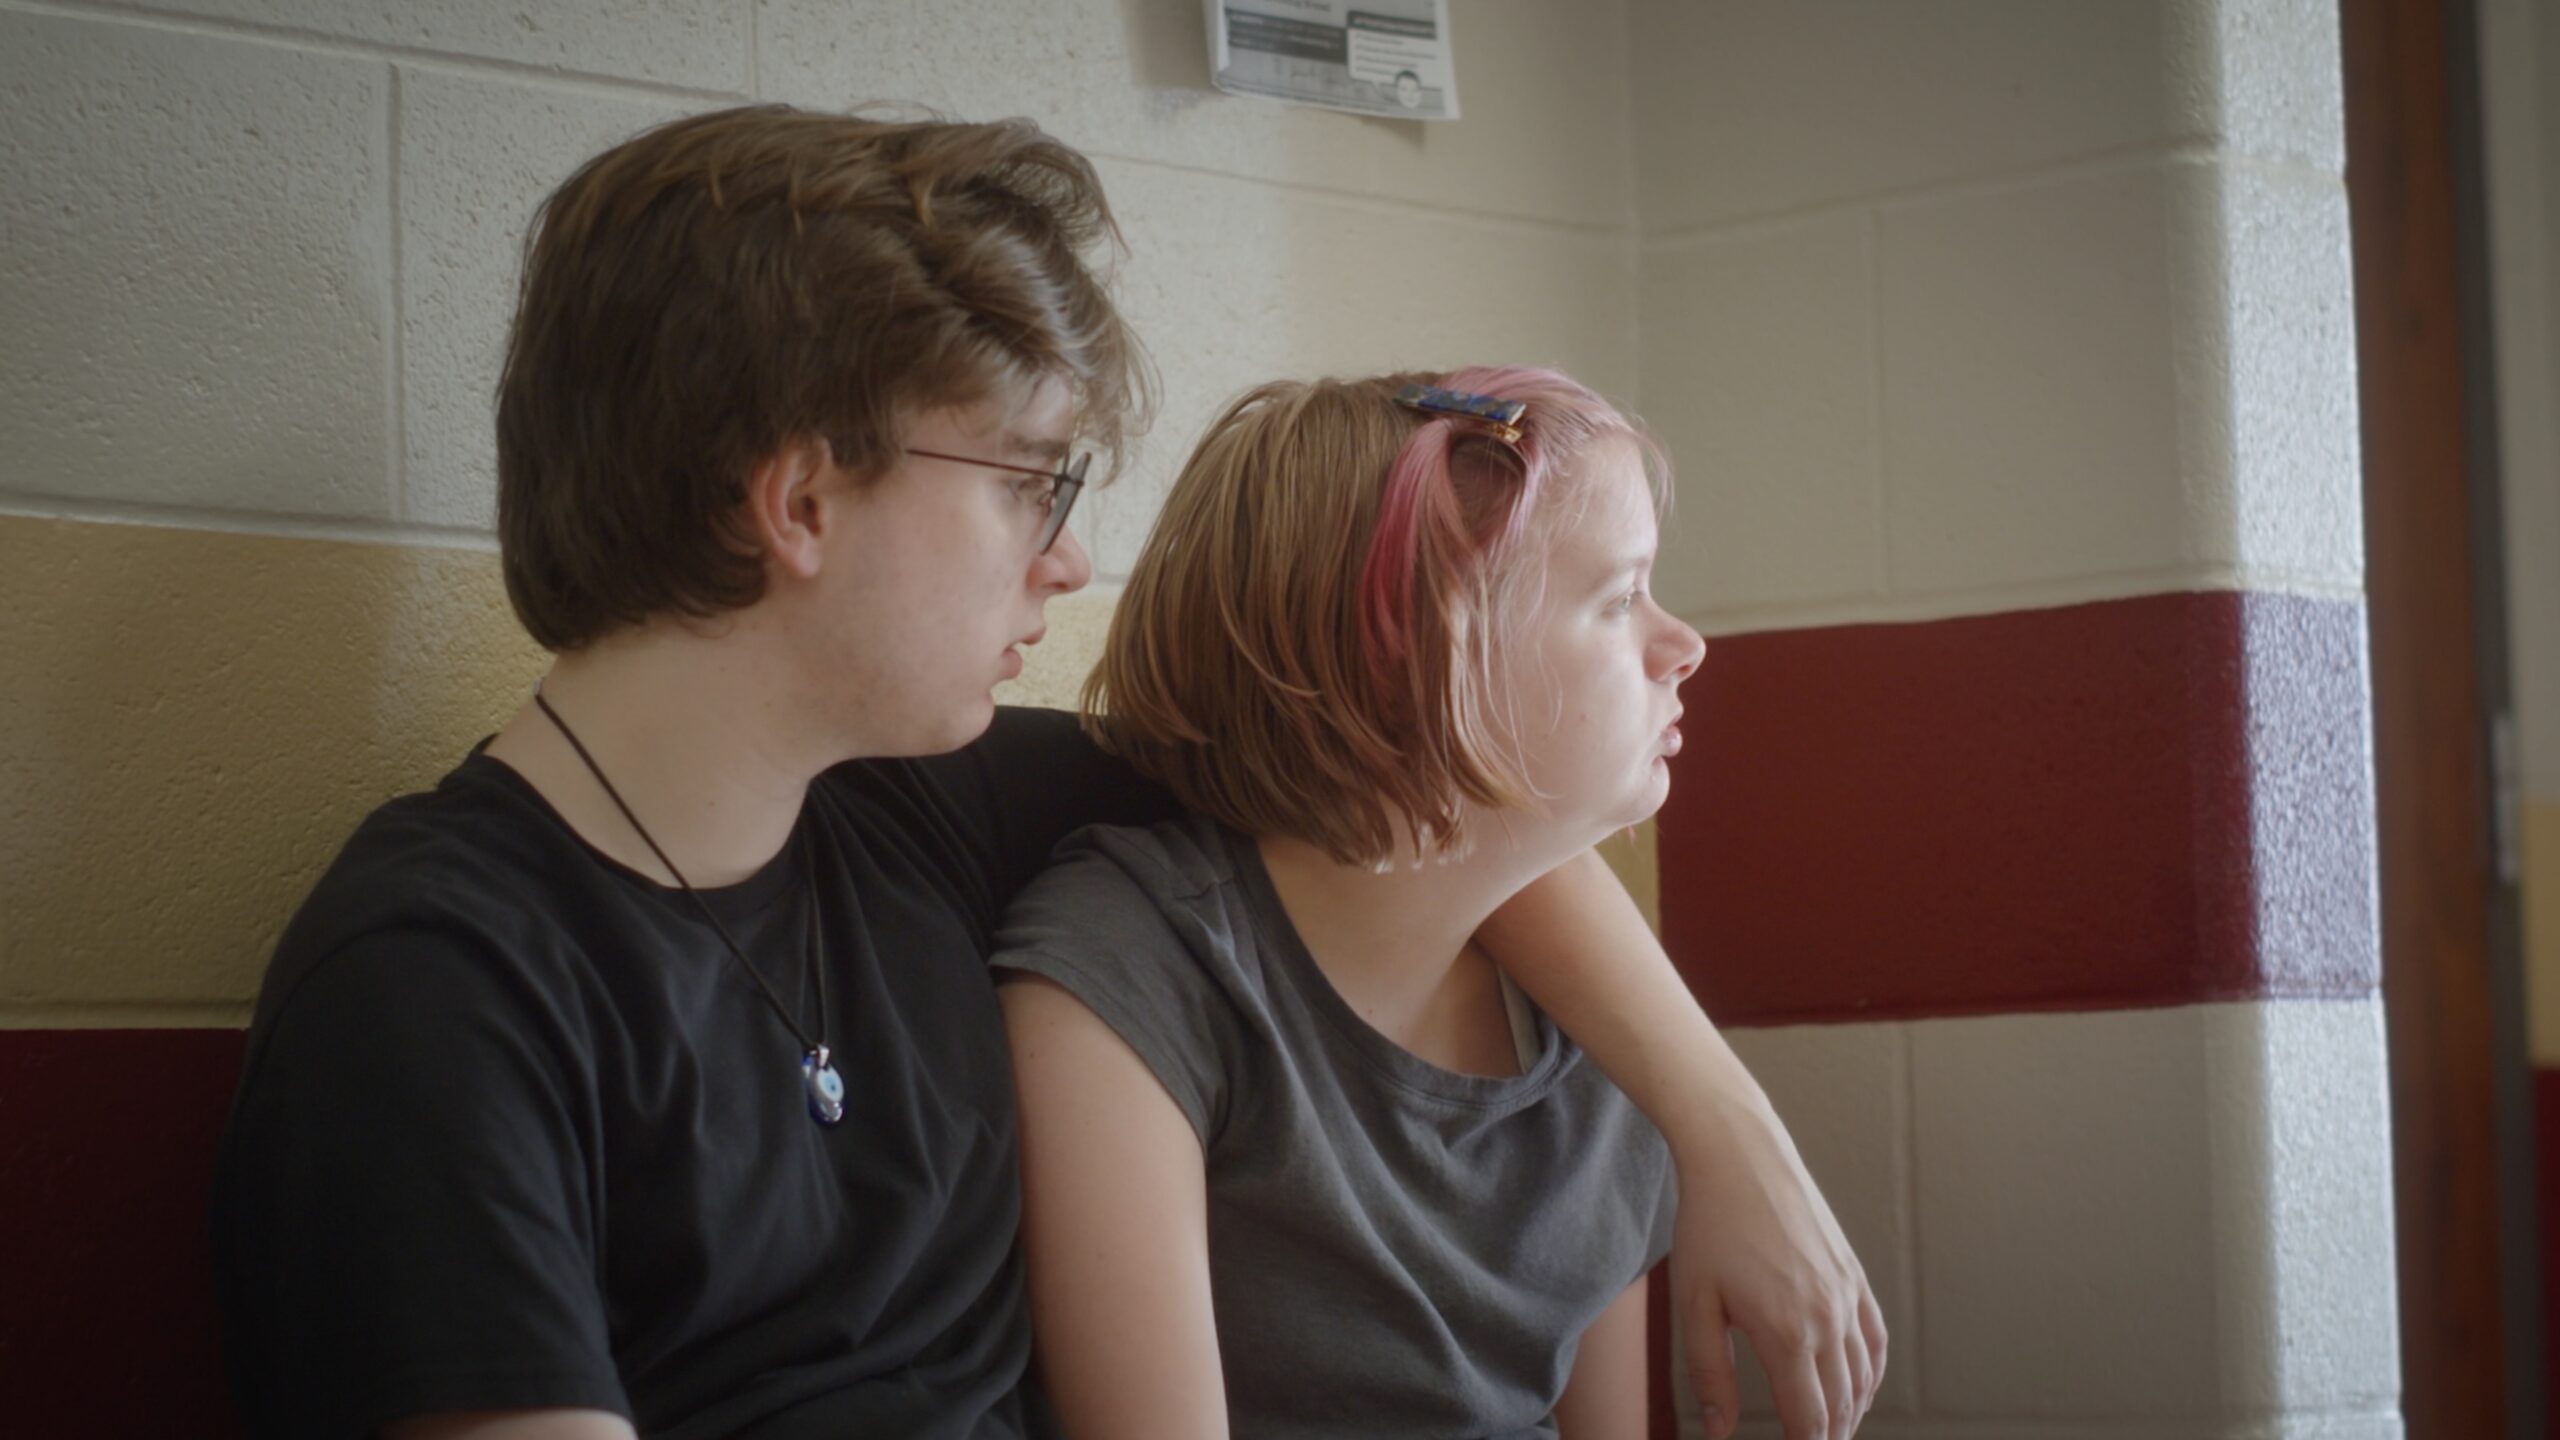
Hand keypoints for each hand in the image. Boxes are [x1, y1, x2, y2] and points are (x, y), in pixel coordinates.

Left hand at [1669, 1099, 1884, 1439]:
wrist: (1740, 1156)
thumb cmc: (1709, 1225)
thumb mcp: (1695, 1304)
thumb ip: (1710, 1374)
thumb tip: (1721, 1431)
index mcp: (1787, 1332)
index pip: (1809, 1419)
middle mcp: (1828, 1318)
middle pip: (1841, 1404)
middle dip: (1829, 1435)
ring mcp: (1846, 1294)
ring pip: (1864, 1375)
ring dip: (1852, 1410)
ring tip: (1832, 1430)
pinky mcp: (1852, 1273)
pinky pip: (1875, 1338)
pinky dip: (1871, 1372)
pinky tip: (1859, 1386)